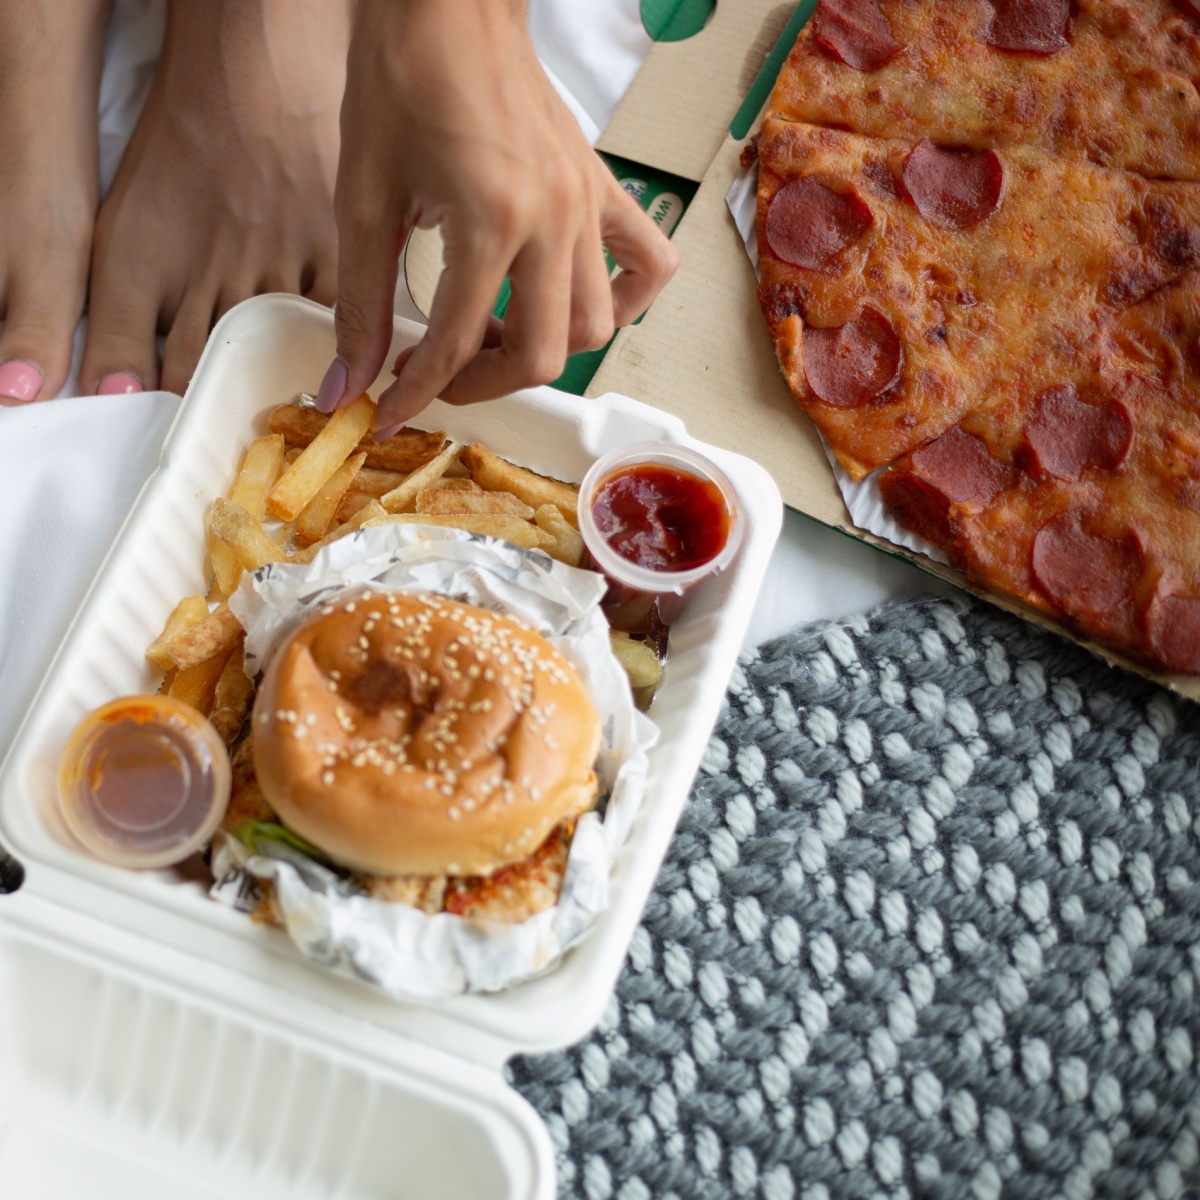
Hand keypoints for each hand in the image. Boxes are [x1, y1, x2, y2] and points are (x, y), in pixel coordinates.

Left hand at [314, 0, 677, 431]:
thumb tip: (349, 379)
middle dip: (483, 383)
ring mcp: (587, 205)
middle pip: (541, 354)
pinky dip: (622, 302)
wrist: (449, 1)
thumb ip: (360, 301)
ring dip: (542, 351)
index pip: (456, 341)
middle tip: (438, 375)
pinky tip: (575, 303)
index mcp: (490, 217)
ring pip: (594, 327)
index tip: (391, 409)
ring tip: (491, 336)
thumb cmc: (404, 74)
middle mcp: (553, 218)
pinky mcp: (601, 190)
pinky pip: (645, 266)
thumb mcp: (363, 196)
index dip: (419, 391)